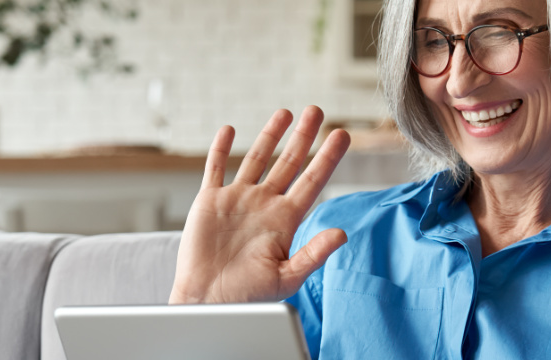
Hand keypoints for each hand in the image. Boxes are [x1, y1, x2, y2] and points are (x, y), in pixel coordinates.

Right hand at [169, 105, 350, 303]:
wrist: (208, 302)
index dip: (327, 157)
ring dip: (269, 136)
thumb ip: (313, 253)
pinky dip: (220, 149)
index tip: (342, 135)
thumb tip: (342, 234)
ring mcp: (237, 200)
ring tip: (284, 113)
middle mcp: (264, 204)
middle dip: (303, 136)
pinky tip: (229, 130)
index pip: (312, 181)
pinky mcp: (210, 201)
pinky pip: (215, 168)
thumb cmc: (249, 296)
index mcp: (285, 220)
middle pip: (289, 162)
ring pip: (256, 159)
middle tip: (317, 111)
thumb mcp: (287, 277)